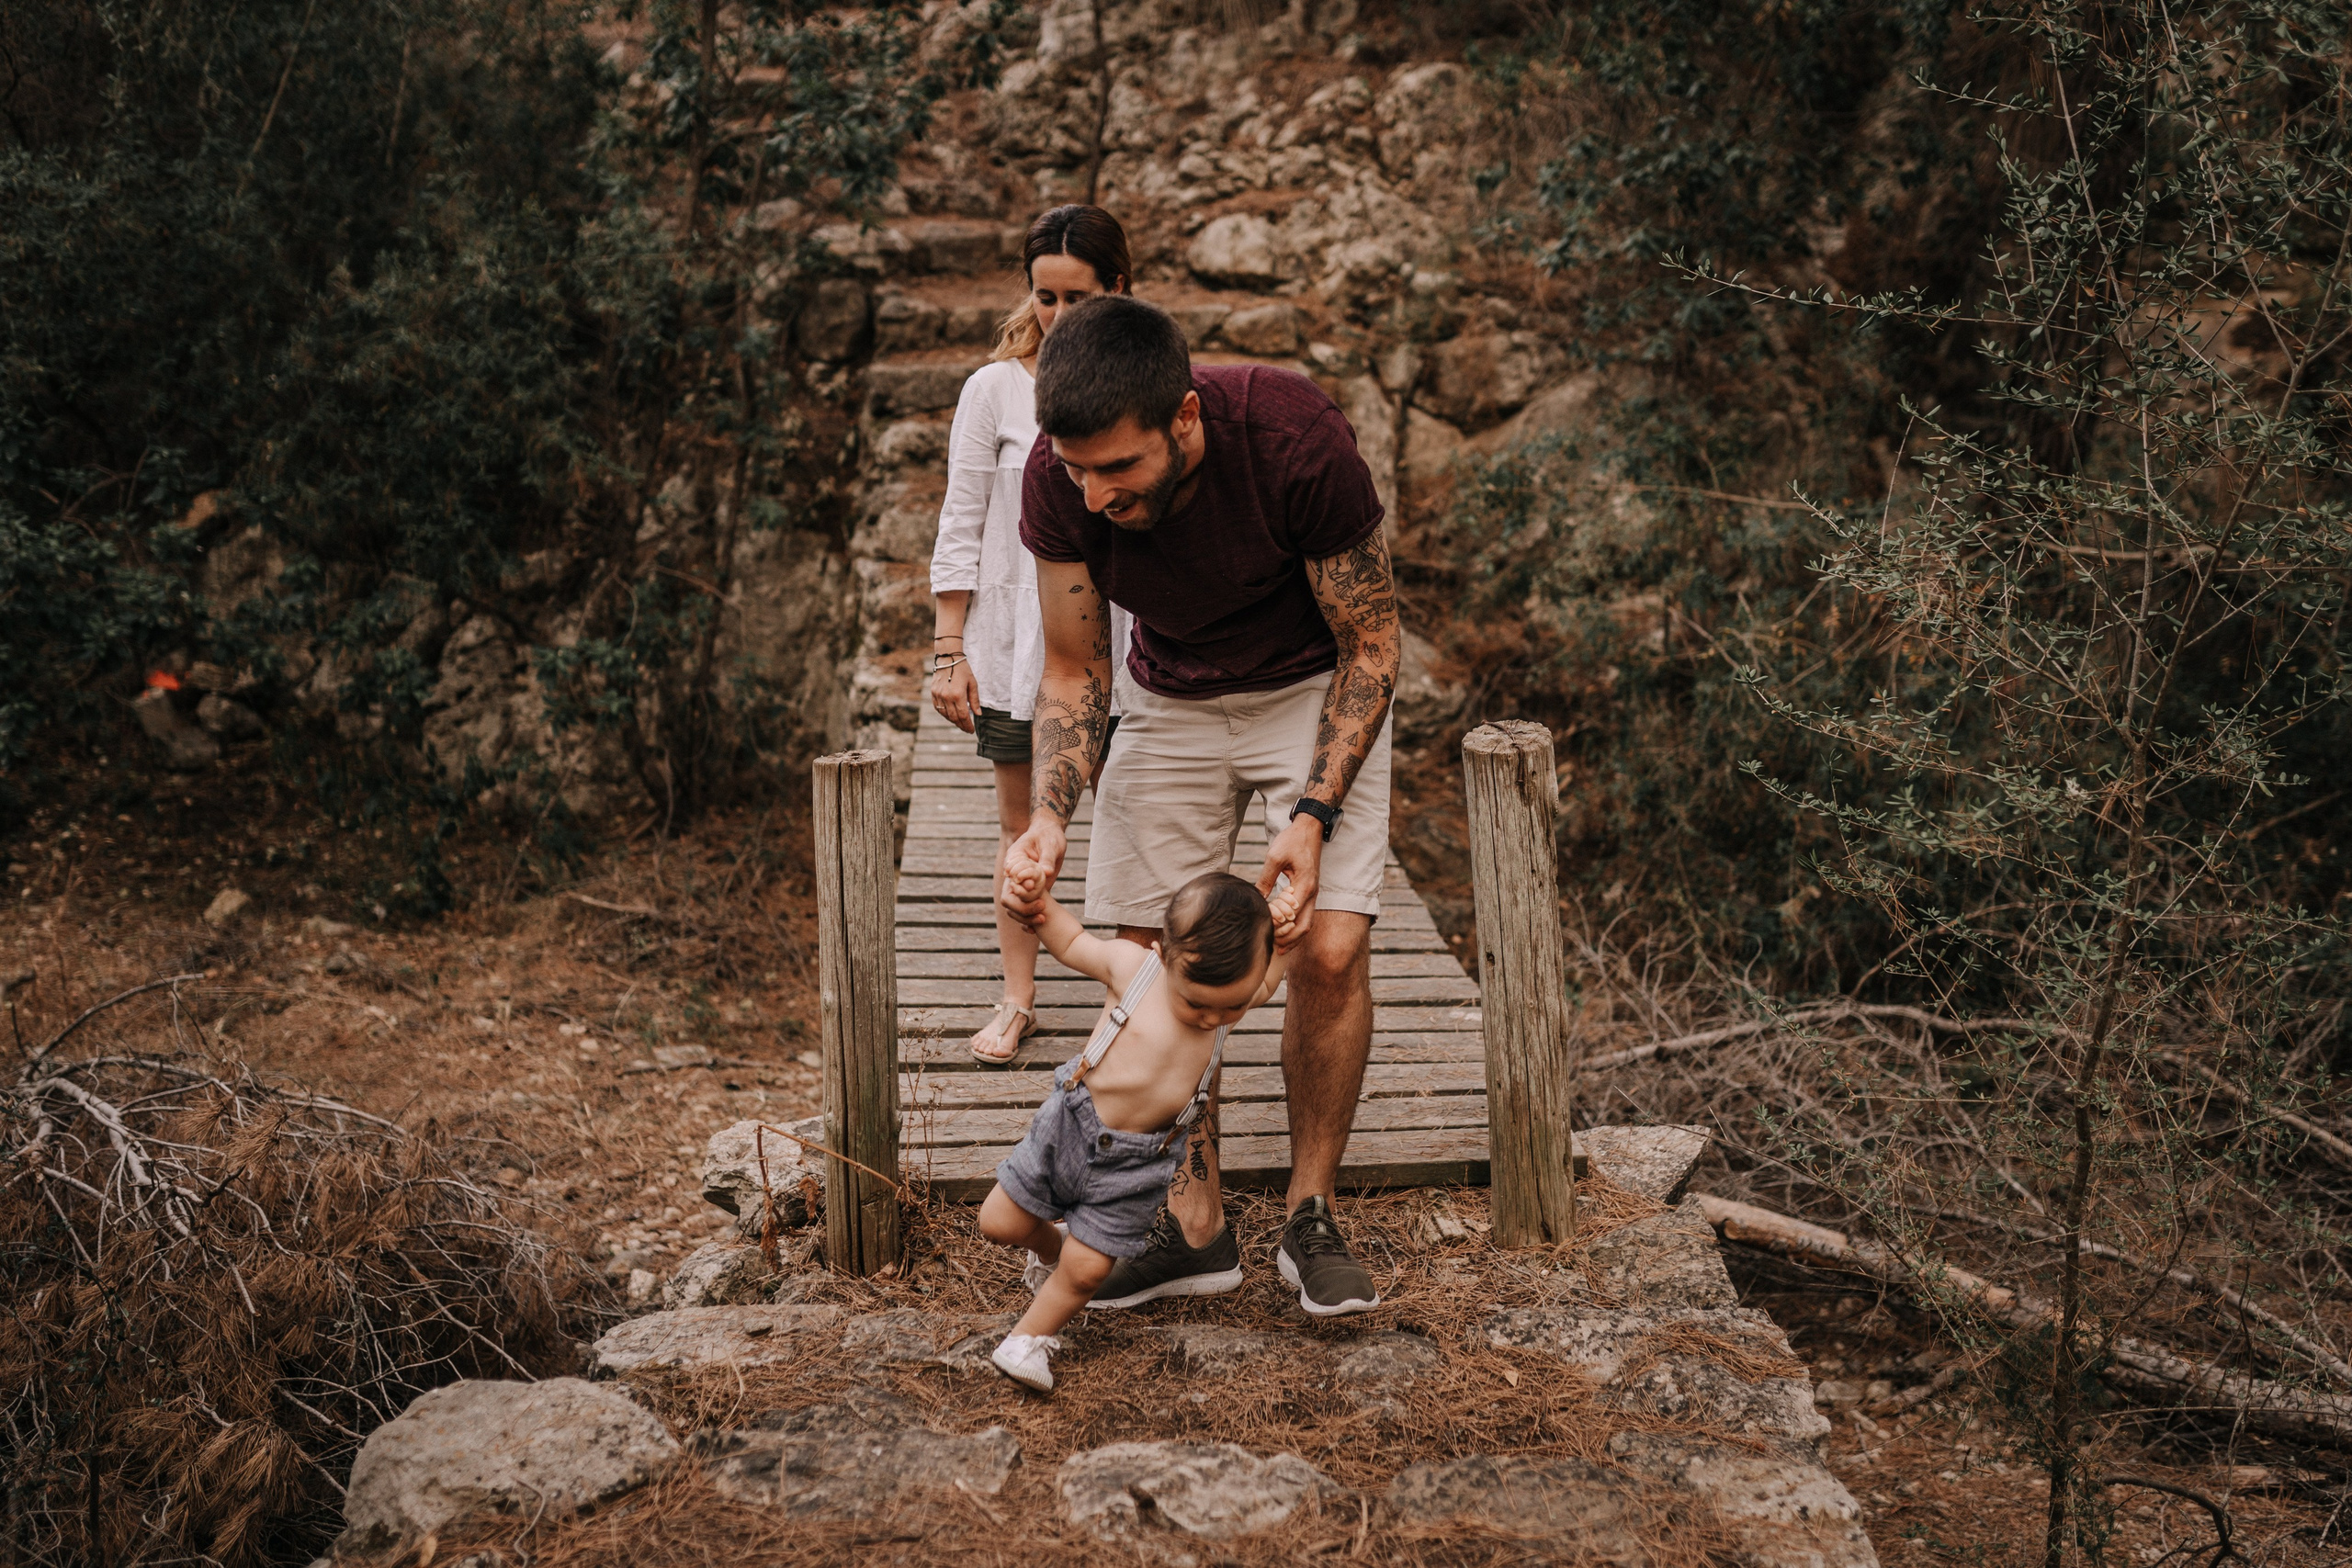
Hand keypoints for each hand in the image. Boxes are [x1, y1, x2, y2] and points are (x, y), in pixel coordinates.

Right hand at [931, 657, 978, 732]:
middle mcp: (947, 697)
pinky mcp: (933, 693)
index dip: (967, 725)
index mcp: (958, 695)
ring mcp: (938, 695)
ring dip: (953, 720)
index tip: (971, 730)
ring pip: (945, 714)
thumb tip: (978, 714)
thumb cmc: (963, 670)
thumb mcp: (972, 683)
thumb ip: (975, 700)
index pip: (963, 716)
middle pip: (954, 717)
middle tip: (967, 729)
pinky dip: (944, 713)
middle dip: (961, 725)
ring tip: (960, 722)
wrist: (948, 658)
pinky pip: (938, 708)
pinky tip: (950, 714)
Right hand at [1000, 817, 1066, 923]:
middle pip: (1008, 899)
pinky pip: (1024, 910)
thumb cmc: (1049, 836)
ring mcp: (1022, 886)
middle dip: (1022, 908)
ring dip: (1025, 918)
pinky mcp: (1032, 893)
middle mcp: (1014, 876)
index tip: (1034, 888)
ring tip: (1043, 919)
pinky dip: (1027, 921)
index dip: (1019, 890)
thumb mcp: (1050, 844)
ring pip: (1014, 909)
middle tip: (1042, 908)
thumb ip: (1047, 858)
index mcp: (1013, 861)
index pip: (1009, 881)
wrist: (1051, 836)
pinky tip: (1035, 930)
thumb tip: (1046, 872)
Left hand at [1257, 816, 1322, 951]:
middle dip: (1290, 940)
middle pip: (1305, 925)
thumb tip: (1255, 899)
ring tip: (1279, 947)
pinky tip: (1284, 931)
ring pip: (1307, 922)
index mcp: (1305, 885)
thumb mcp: (1274, 858)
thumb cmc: (1292, 840)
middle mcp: (1312, 892)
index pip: (1293, 915)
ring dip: (1294, 936)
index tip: (1265, 931)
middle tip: (1274, 950)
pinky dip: (1296, 926)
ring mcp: (1313, 893)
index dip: (1280, 926)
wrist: (1309, 828)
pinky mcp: (1309, 891)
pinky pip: (1305, 914)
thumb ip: (1265, 880)